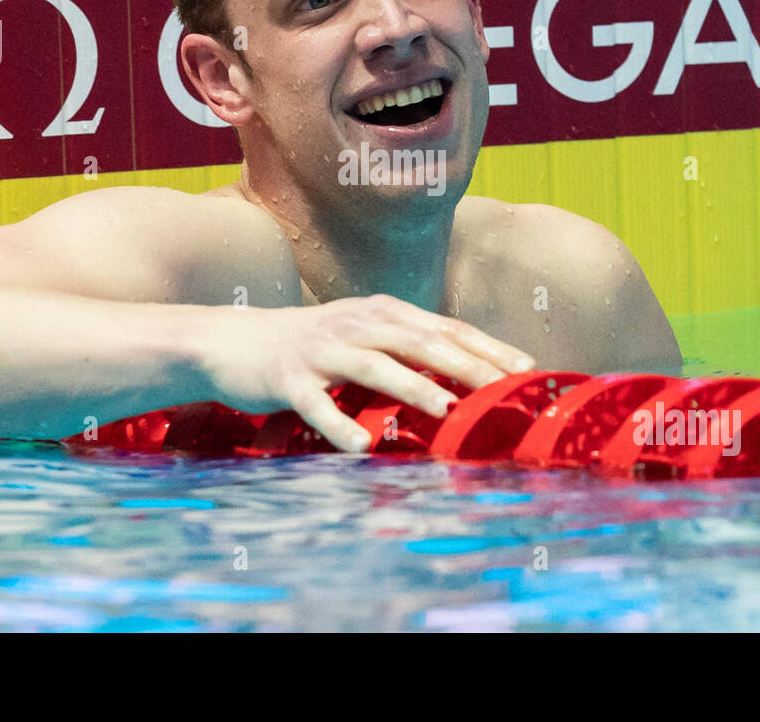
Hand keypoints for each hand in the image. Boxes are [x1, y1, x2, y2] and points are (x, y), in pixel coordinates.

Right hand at [192, 295, 534, 452]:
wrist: (233, 341)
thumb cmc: (312, 346)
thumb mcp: (363, 336)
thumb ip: (408, 349)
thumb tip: (466, 375)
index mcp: (381, 312)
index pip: (444, 327)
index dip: (485, 346)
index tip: (526, 367)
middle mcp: (356, 324)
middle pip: (420, 342)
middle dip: (466, 365)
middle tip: (505, 389)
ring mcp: (321, 349)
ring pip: (374, 366)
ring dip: (412, 387)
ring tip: (447, 408)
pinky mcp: (288, 378)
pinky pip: (317, 405)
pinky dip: (339, 425)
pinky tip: (361, 447)